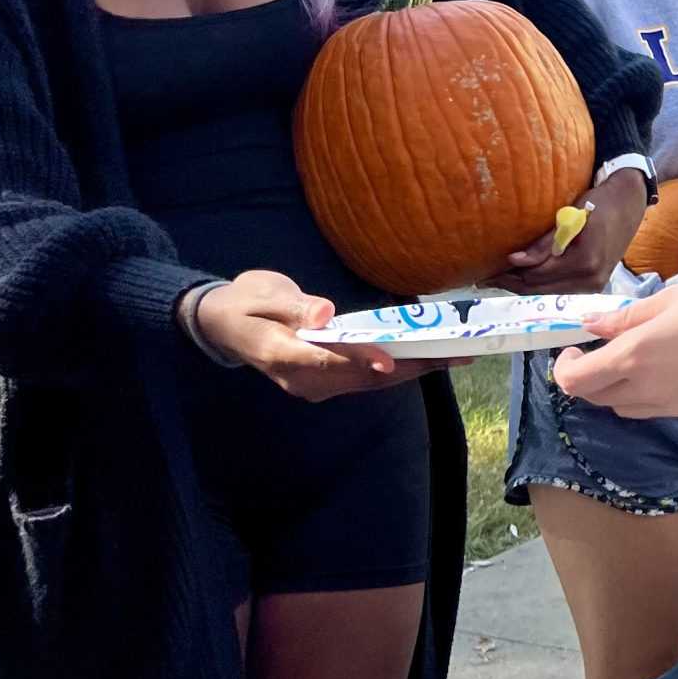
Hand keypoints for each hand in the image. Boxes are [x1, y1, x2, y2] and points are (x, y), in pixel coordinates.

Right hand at [195, 271, 443, 400]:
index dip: (359, 362)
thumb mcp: (262, 293)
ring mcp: (312, 385)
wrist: (224, 326)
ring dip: (412, 370)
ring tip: (454, 356)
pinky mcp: (324, 382)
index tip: (389, 362)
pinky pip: (365, 379)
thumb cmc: (243, 302)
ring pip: (368, 383)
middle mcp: (300, 379)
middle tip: (453, 354)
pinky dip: (398, 369)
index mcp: (280, 354)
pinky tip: (427, 358)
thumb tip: (325, 313)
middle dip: (409, 367)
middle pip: (361, 378)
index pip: (325, 360)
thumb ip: (293, 305)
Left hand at [489, 165, 647, 294]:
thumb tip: (514, 260)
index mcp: (585, 261)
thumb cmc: (599, 203)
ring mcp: (594, 286)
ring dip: (523, 287)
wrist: (628, 205)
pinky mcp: (593, 286)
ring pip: (548, 293)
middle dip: (511, 284)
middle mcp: (591, 279)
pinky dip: (539, 284)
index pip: (537, 275)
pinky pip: (559, 290)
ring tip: (498, 279)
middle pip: (540, 289)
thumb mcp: (569, 216)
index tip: (486, 270)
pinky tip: (523, 278)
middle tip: (484, 278)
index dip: (510, 274)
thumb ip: (544, 242)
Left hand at [556, 281, 677, 418]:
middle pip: (594, 398)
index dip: (563, 367)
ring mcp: (668, 406)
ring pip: (620, 408)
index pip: (576, 380)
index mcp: (634, 356)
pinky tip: (660, 371)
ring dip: (612, 389)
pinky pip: (649, 410)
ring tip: (628, 361)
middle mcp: (645, 388)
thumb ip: (624, 318)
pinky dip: (640, 396)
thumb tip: (589, 325)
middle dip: (585, 377)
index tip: (572, 347)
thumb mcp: (668, 300)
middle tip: (597, 352)